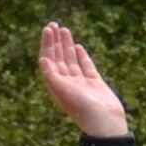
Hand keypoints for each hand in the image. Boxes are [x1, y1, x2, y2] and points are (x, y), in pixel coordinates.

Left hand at [37, 22, 128, 138]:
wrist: (104, 121)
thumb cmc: (81, 108)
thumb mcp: (62, 91)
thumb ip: (51, 75)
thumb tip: (42, 59)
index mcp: (55, 85)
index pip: (48, 60)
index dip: (47, 44)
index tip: (47, 29)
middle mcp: (66, 83)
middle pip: (57, 58)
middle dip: (55, 41)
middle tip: (53, 24)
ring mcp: (80, 83)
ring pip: (71, 60)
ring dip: (66, 45)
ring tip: (64, 29)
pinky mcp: (94, 83)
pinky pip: (85, 66)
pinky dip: (81, 56)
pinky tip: (77, 46)